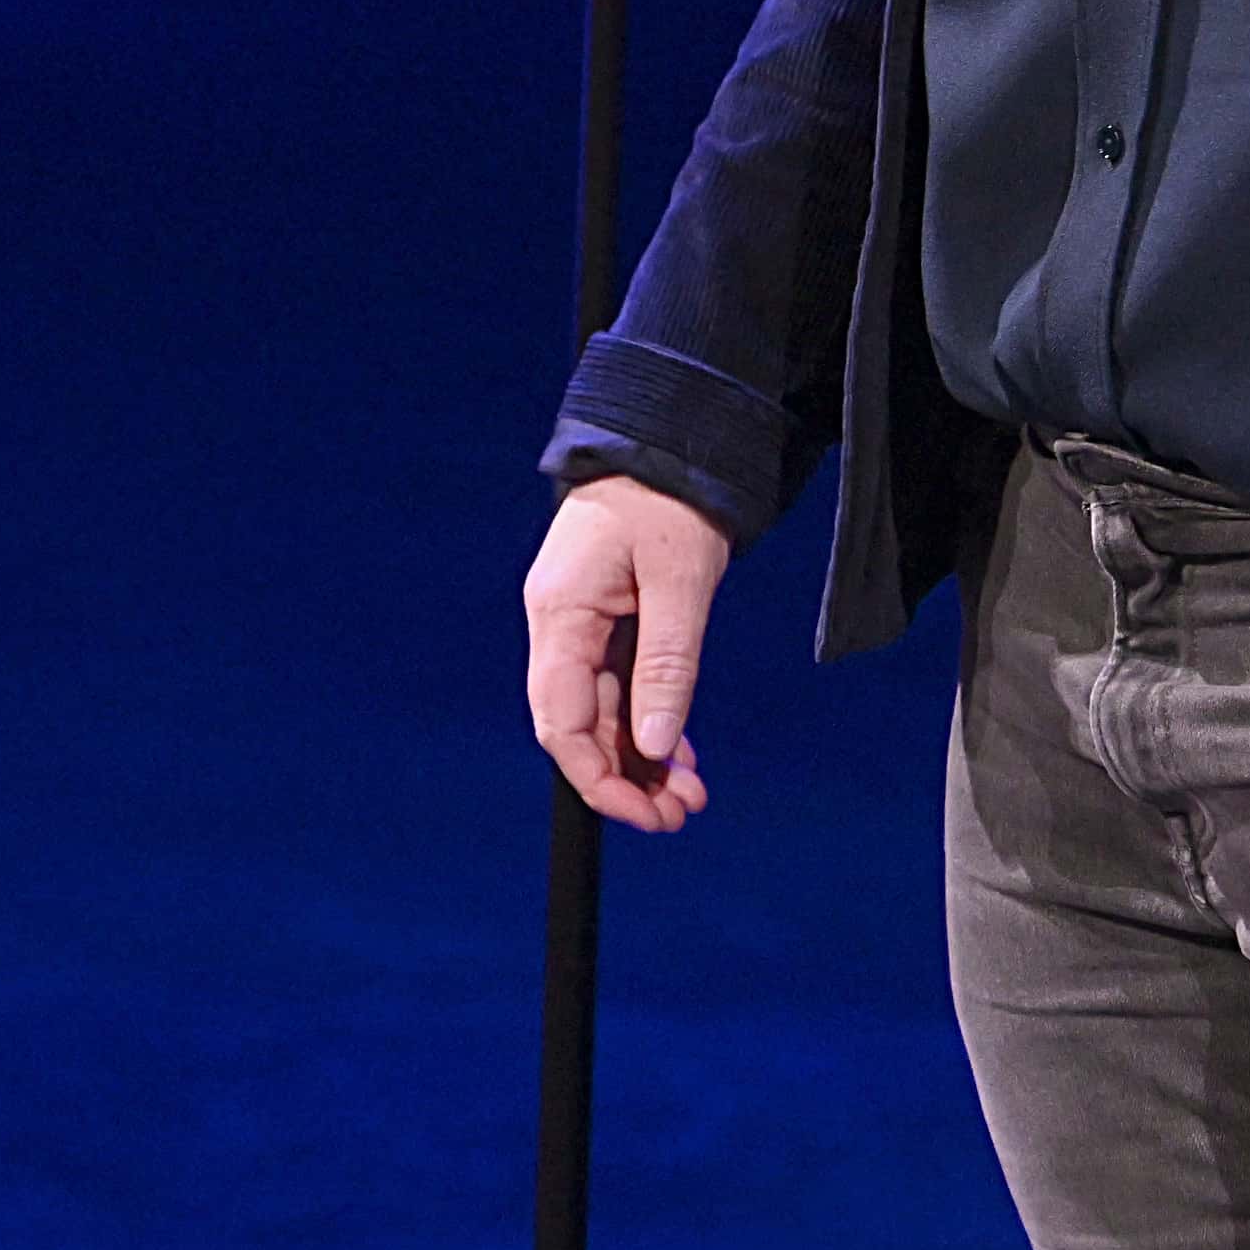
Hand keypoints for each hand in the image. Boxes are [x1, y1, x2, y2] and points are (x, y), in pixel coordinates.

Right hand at [520, 475, 732, 832]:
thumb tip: (652, 745)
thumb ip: (666, 664)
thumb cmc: (672, 497)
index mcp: (559, 614)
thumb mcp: (679, 580)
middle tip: (681, 813)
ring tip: (690, 794)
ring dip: (642, 755)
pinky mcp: (610, 616)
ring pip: (604, 710)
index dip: (598, 777)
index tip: (644, 814)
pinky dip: (650, 718)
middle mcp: (561, 624)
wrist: (673, 436)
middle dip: (626, 776)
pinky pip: (621, 683)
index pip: (562, 721)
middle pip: (581, 724)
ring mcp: (584, 621)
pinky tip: (679, 750)